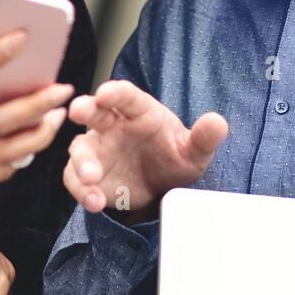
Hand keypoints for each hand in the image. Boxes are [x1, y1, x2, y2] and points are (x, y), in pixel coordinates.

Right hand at [62, 79, 227, 217]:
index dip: (115, 92)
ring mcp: (98, 149)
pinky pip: (76, 179)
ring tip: (92, 177)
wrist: (162, 186)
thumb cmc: (174, 157)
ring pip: (81, 149)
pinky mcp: (88, 175)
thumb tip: (218, 122)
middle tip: (79, 110)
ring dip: (82, 161)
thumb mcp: (193, 151)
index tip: (105, 92)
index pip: (126, 96)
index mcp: (138, 111)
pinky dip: (82, 190)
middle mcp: (112, 125)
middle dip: (85, 108)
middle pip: (94, 112)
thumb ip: (204, 138)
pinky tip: (95, 202)